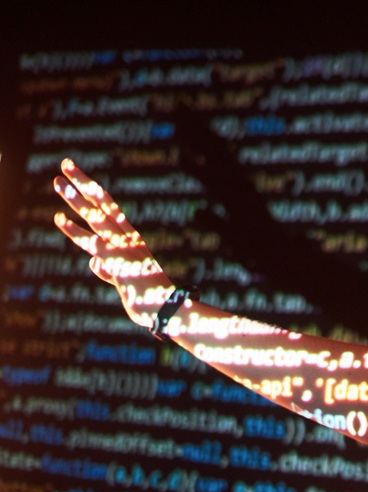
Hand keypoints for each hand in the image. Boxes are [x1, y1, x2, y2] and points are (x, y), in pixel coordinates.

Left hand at [53, 158, 174, 328]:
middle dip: (82, 184)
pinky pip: (96, 245)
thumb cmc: (145, 295)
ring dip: (77, 201)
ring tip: (59, 184)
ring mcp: (124, 250)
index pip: (108, 207)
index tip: (77, 173)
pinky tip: (61, 221)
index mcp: (131, 238)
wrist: (165, 309)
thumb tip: (94, 263)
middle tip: (65, 164)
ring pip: (97, 220)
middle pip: (101, 206)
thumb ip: (107, 266)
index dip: (92, 189)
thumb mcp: (123, 277)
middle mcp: (127, 239)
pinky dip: (79, 235)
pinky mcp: (119, 264)